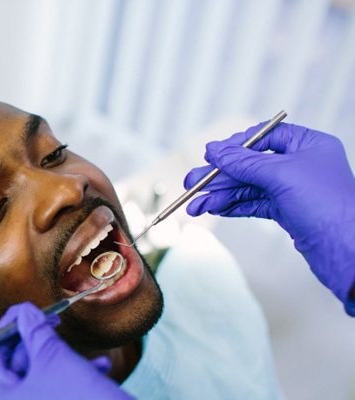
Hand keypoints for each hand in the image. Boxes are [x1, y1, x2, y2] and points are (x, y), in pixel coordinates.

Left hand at [0, 302, 132, 399]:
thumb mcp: (54, 359)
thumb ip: (35, 331)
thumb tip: (25, 312)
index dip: (5, 328)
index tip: (25, 311)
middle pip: (11, 364)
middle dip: (36, 340)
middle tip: (53, 321)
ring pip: (37, 375)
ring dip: (62, 357)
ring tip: (83, 348)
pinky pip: (54, 389)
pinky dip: (74, 375)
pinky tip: (101, 366)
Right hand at [184, 122, 354, 311]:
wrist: (348, 252)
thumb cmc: (326, 205)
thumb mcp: (280, 175)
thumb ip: (243, 162)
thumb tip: (214, 150)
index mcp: (308, 145)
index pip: (264, 137)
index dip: (236, 145)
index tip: (212, 156)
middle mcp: (301, 165)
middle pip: (250, 165)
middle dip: (219, 176)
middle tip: (192, 184)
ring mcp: (293, 190)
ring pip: (248, 187)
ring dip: (220, 196)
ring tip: (195, 206)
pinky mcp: (287, 212)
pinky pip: (253, 204)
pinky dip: (232, 206)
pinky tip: (213, 209)